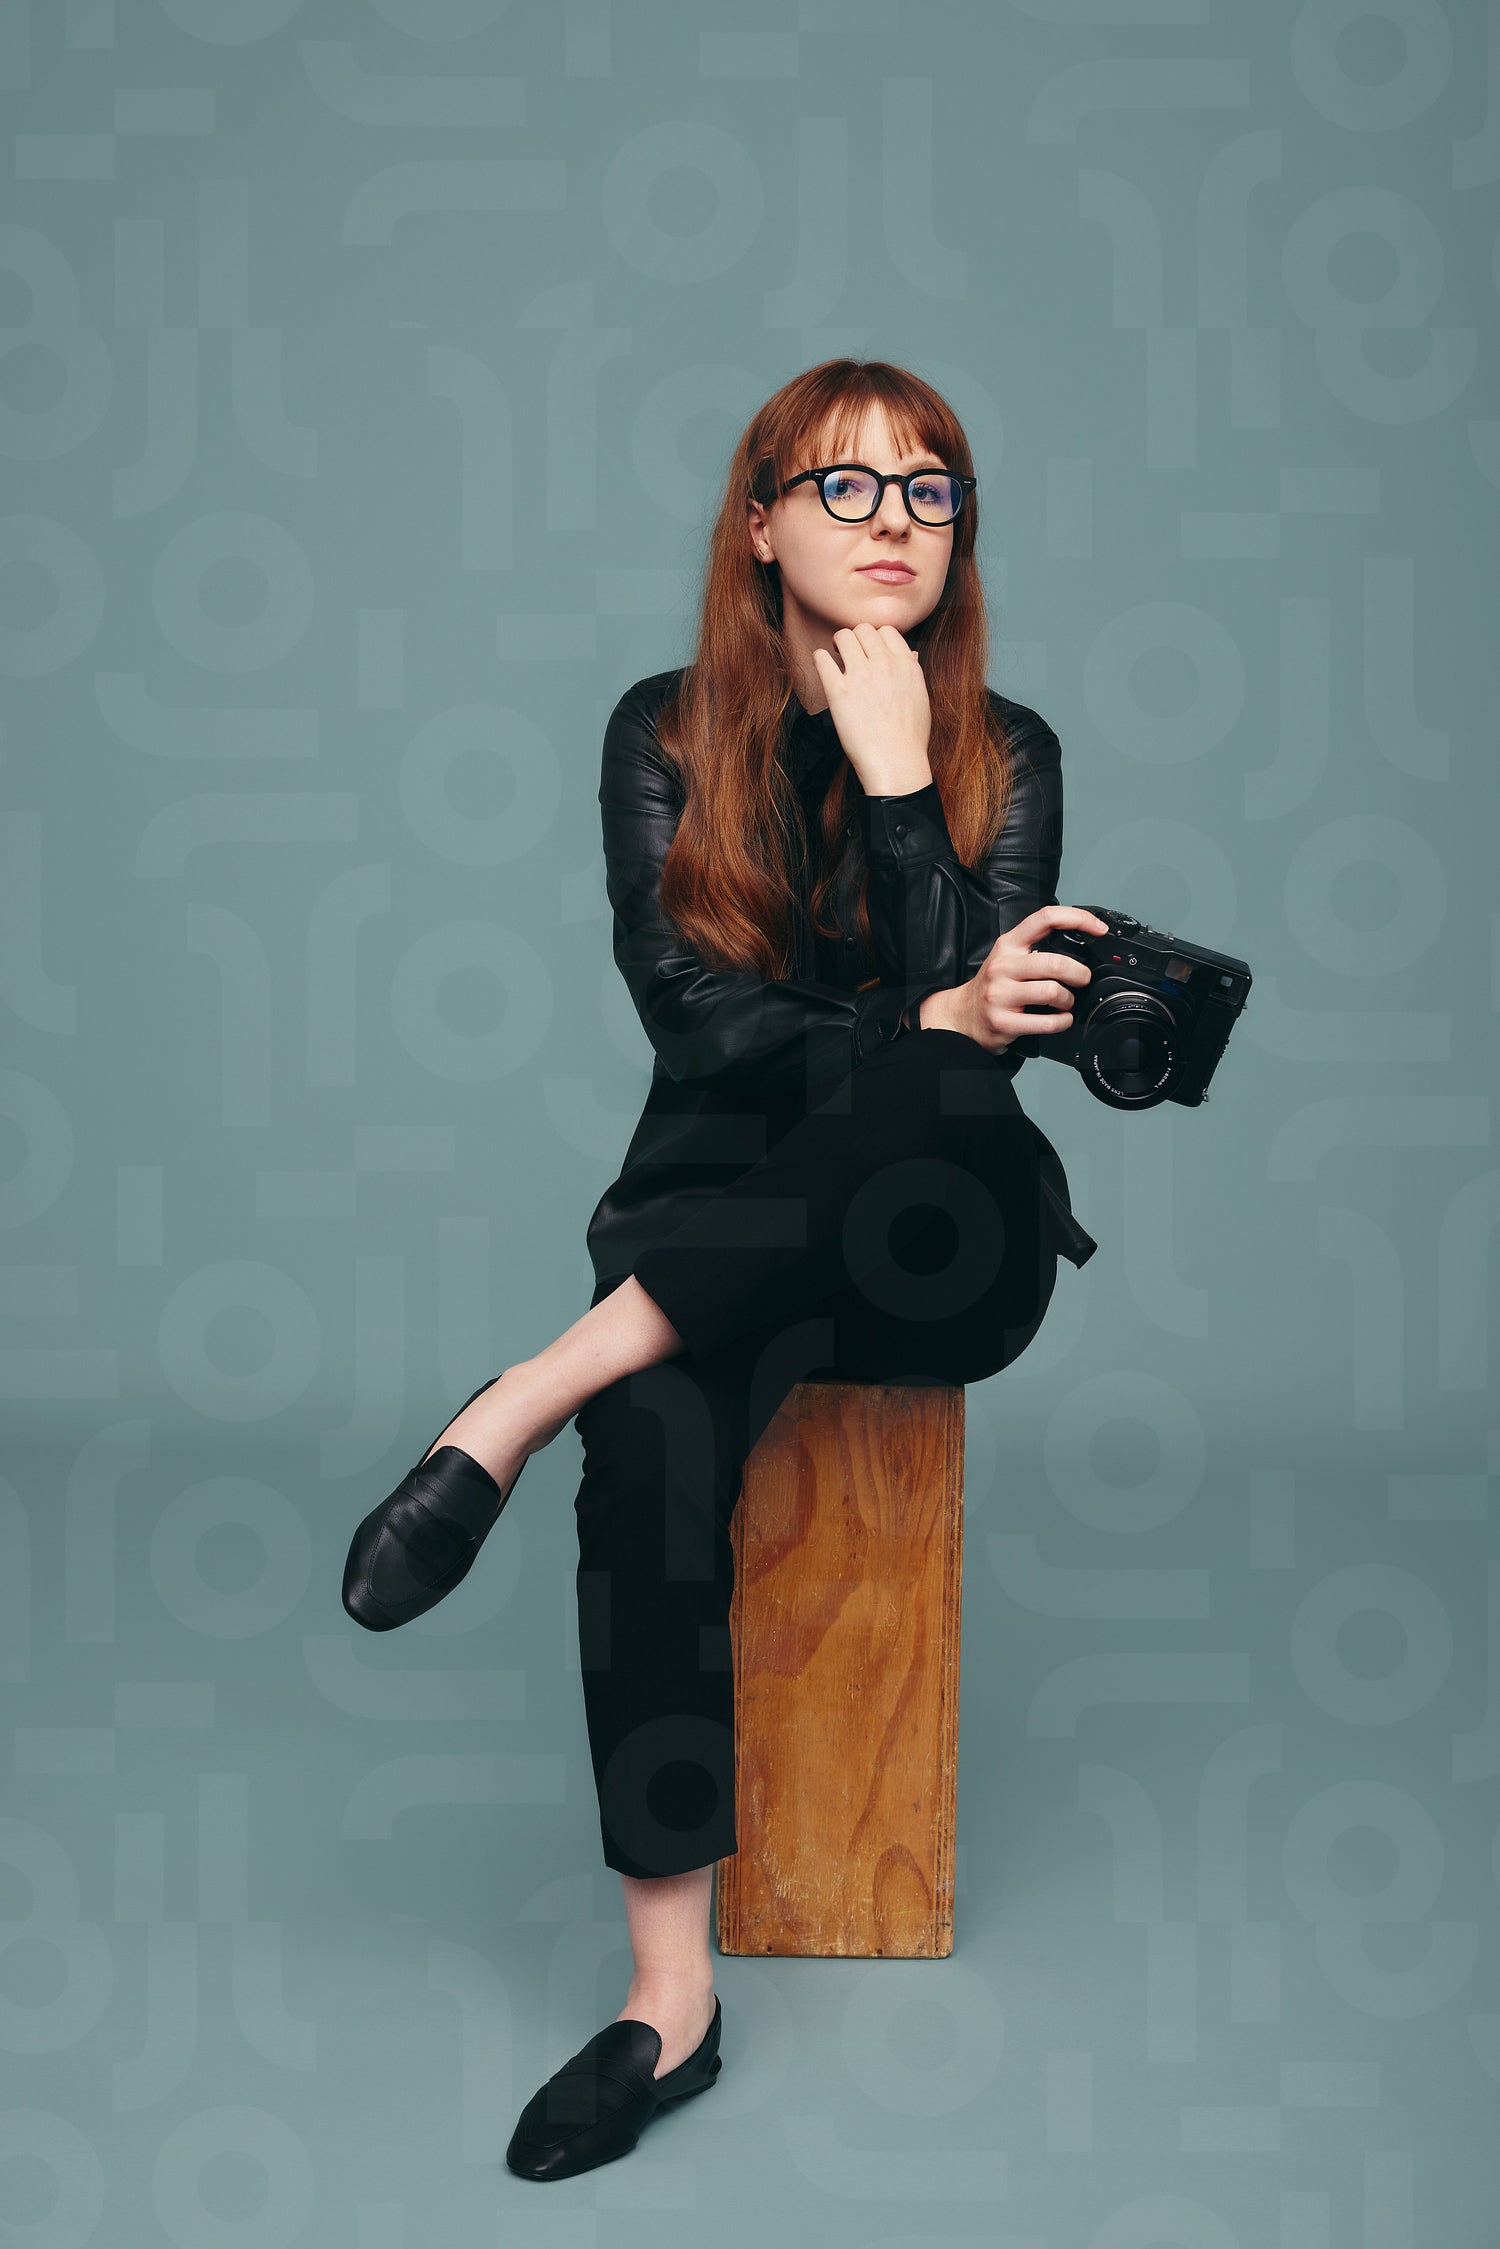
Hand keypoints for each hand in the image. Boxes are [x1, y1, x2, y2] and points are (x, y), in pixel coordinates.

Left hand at [810, 624, 931, 794]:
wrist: (896, 762)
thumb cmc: (910, 737)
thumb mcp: (921, 698)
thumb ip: (912, 672)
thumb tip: (909, 655)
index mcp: (905, 664)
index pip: (886, 630)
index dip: (875, 638)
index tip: (869, 650)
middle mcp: (884, 664)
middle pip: (863, 629)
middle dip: (855, 638)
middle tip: (848, 652)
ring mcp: (860, 676)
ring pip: (843, 636)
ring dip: (837, 643)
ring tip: (835, 656)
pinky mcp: (838, 691)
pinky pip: (822, 659)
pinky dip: (820, 658)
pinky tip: (823, 665)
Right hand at [918, 905, 1112, 1049]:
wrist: (961, 1015)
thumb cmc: (994, 986)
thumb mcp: (1008, 957)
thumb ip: (1036, 947)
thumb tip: (1080, 942)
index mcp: (1008, 945)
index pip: (1046, 918)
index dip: (1078, 919)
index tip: (1098, 929)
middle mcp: (1003, 967)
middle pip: (1055, 963)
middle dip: (1080, 974)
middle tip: (1082, 979)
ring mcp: (1000, 995)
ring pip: (1053, 992)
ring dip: (1069, 1000)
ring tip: (1065, 1002)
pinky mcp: (1003, 1022)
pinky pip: (1046, 1022)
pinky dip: (1062, 1022)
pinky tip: (1061, 1019)